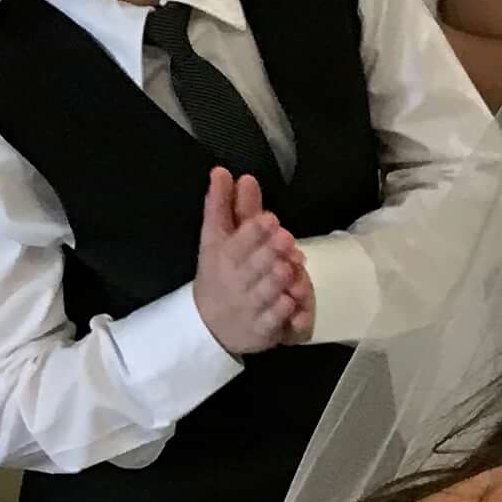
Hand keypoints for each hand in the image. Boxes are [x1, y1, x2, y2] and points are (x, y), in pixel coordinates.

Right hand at [193, 166, 308, 357]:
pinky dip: (283, 314)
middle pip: (253, 266)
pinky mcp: (262, 329)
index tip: (269, 219)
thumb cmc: (219, 273)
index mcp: (224, 255)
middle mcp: (236, 281)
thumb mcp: (216, 239)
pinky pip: (274, 323)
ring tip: (288, 267)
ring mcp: (250, 306)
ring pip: (266, 293)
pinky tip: (292, 302)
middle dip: (268, 253)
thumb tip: (222, 171)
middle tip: (285, 238)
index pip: (237, 242)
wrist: (209, 325)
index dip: (253, 232)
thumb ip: (222, 205)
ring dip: (277, 281)